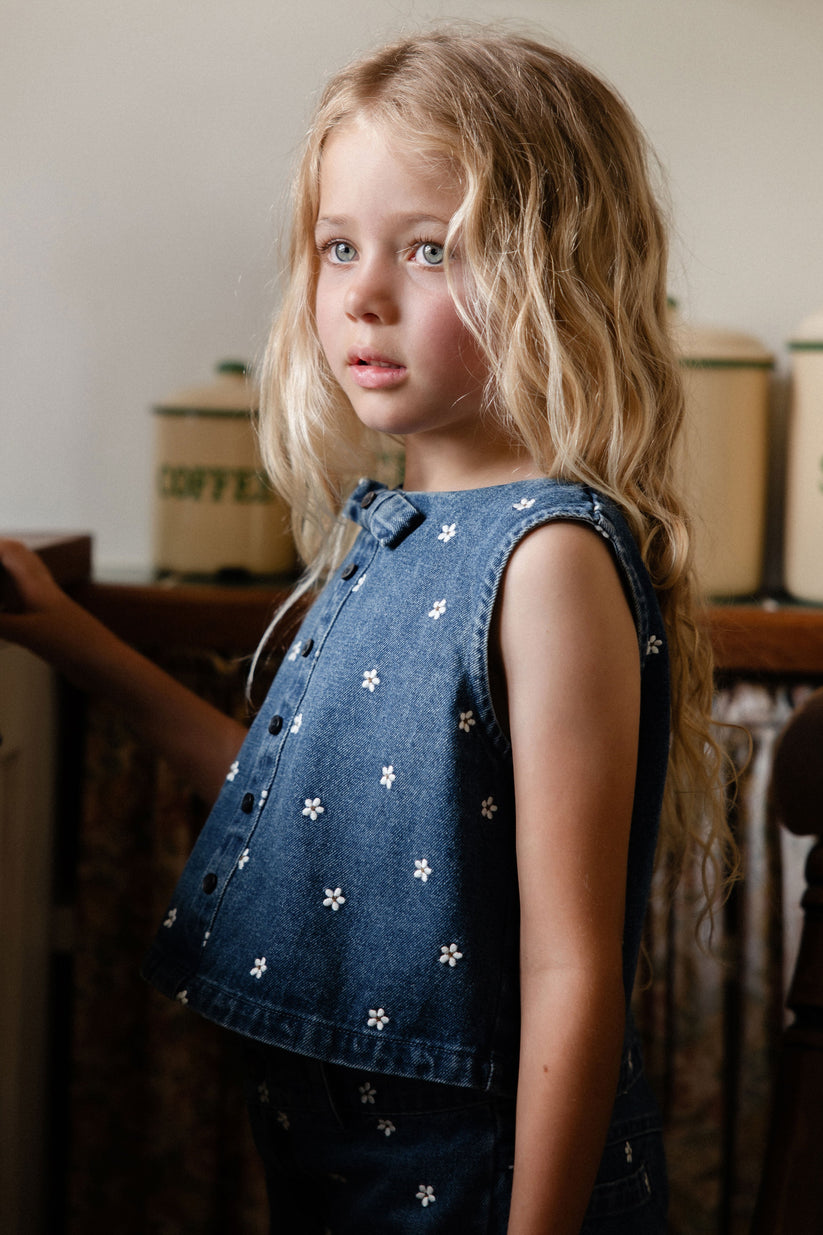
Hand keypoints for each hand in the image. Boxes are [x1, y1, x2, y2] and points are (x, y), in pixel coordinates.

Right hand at [0, 538, 83, 657]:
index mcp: (39, 586)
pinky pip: (27, 609)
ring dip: (8, 579)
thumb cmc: (73, 645)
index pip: (13, 552)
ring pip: (26, 585)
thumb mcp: (28, 633)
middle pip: (22, 562)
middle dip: (1, 555)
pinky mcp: (53, 629)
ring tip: (0, 578)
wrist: (106, 667)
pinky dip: (12, 606)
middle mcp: (45, 593)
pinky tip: (8, 615)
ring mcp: (50, 611)